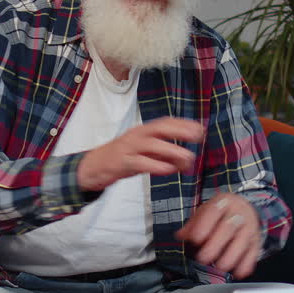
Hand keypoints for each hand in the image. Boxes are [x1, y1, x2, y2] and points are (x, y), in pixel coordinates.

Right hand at [77, 117, 204, 190]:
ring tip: (188, 157)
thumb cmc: (122, 158)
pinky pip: (141, 162)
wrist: (93, 167)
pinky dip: (156, 166)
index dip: (183, 124)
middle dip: (180, 130)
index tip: (200, 128)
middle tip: (198, 136)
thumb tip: (187, 162)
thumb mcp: (145, 154)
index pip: (165, 122)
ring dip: (172, 150)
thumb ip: (165, 157)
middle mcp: (137, 135)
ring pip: (152, 145)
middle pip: (160, 128)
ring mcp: (128, 148)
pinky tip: (169, 170)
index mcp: (143, 131)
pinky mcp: (122, 162)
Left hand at [175, 194, 261, 278]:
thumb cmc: (220, 213)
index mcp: (222, 203)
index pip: (213, 212)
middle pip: (228, 228)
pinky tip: (238, 272)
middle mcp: (238, 214)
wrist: (244, 208)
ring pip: (243, 241)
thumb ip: (192, 224)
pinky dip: (246, 264)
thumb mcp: (205, 212)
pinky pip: (253, 252)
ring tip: (220, 267)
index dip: (204, 225)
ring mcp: (249, 227)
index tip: (195, 239)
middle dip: (215, 245)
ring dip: (231, 256)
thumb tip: (180, 235)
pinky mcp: (256, 240)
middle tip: (203, 258)